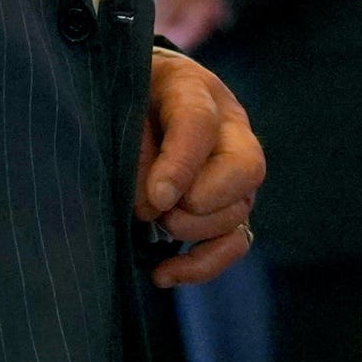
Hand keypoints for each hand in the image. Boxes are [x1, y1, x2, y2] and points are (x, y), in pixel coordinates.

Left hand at [134, 49, 263, 287]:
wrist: (127, 96)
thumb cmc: (117, 98)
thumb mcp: (116, 106)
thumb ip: (133, 147)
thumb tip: (151, 206)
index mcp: (193, 88)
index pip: (199, 122)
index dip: (181, 164)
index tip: (156, 199)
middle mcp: (228, 127)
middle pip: (246, 168)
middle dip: (202, 202)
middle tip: (159, 211)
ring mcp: (234, 169)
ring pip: (240, 210)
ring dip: (195, 230)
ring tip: (156, 227)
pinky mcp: (227, 205)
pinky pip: (234, 242)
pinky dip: (202, 265)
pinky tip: (163, 273)